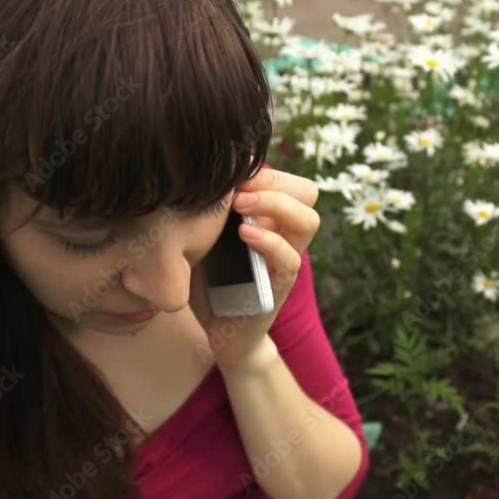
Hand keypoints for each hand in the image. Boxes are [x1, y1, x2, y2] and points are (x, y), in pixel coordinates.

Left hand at [188, 167, 320, 368]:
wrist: (218, 329)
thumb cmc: (208, 278)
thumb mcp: (205, 236)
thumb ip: (210, 210)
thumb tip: (190, 172)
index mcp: (270, 218)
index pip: (288, 179)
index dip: (264, 169)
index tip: (230, 173)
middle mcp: (285, 234)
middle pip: (307, 192)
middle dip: (273, 181)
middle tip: (239, 188)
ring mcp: (286, 259)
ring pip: (308, 220)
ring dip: (276, 205)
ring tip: (241, 205)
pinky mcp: (281, 286)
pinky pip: (290, 258)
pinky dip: (269, 241)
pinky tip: (244, 235)